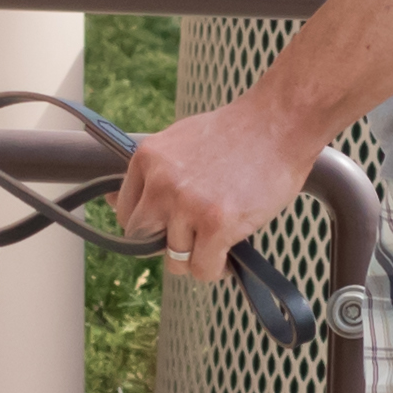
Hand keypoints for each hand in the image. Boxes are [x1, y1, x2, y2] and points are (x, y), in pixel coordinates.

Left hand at [110, 89, 328, 287]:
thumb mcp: (179, 141)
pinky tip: (227, 256)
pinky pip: (203, 269)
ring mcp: (187, 205)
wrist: (279, 123)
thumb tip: (112, 200)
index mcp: (147, 159)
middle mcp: (161, 183)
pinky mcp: (216, 225)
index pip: (127, 212)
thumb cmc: (237, 132)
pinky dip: (216, 270)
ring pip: (175, 259)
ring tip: (217, 244)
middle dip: (167, 242)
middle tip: (193, 235)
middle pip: (143, 239)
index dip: (150, 225)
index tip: (169, 225)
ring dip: (196, 257)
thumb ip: (150, 171)